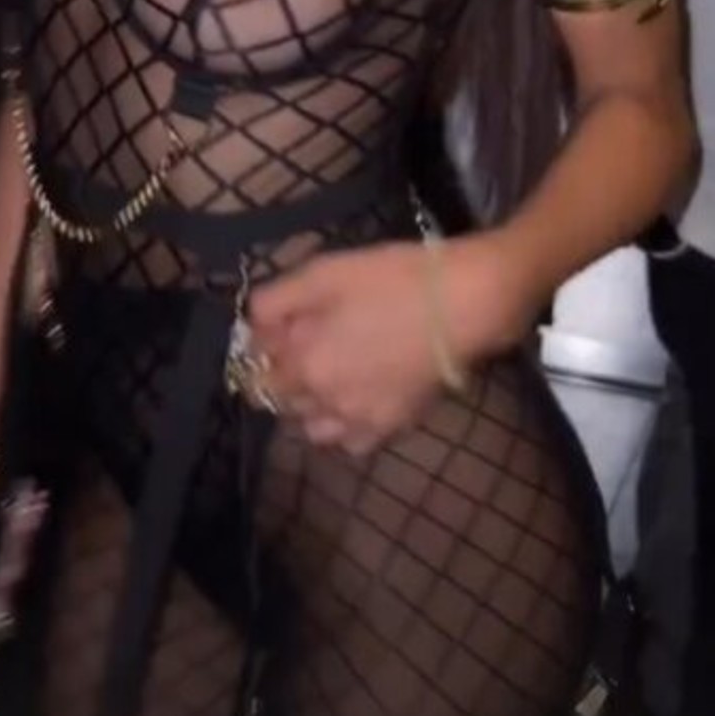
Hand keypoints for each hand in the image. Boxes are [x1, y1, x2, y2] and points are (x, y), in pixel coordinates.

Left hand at [246, 234, 532, 455]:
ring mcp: (361, 421)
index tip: (274, 334)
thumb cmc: (390, 280)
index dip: (261, 354)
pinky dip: (347, 427)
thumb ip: (276, 302)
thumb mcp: (323, 273)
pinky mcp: (394, 426)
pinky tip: (358, 399)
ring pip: (316, 430)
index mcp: (303, 367)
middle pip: (285, 404)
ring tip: (330, 377)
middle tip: (307, 347)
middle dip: (287, 379)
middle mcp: (326, 404)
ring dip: (313, 408)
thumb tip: (252, 325)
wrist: (462, 304)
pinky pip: (353, 442)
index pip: (257, 377)